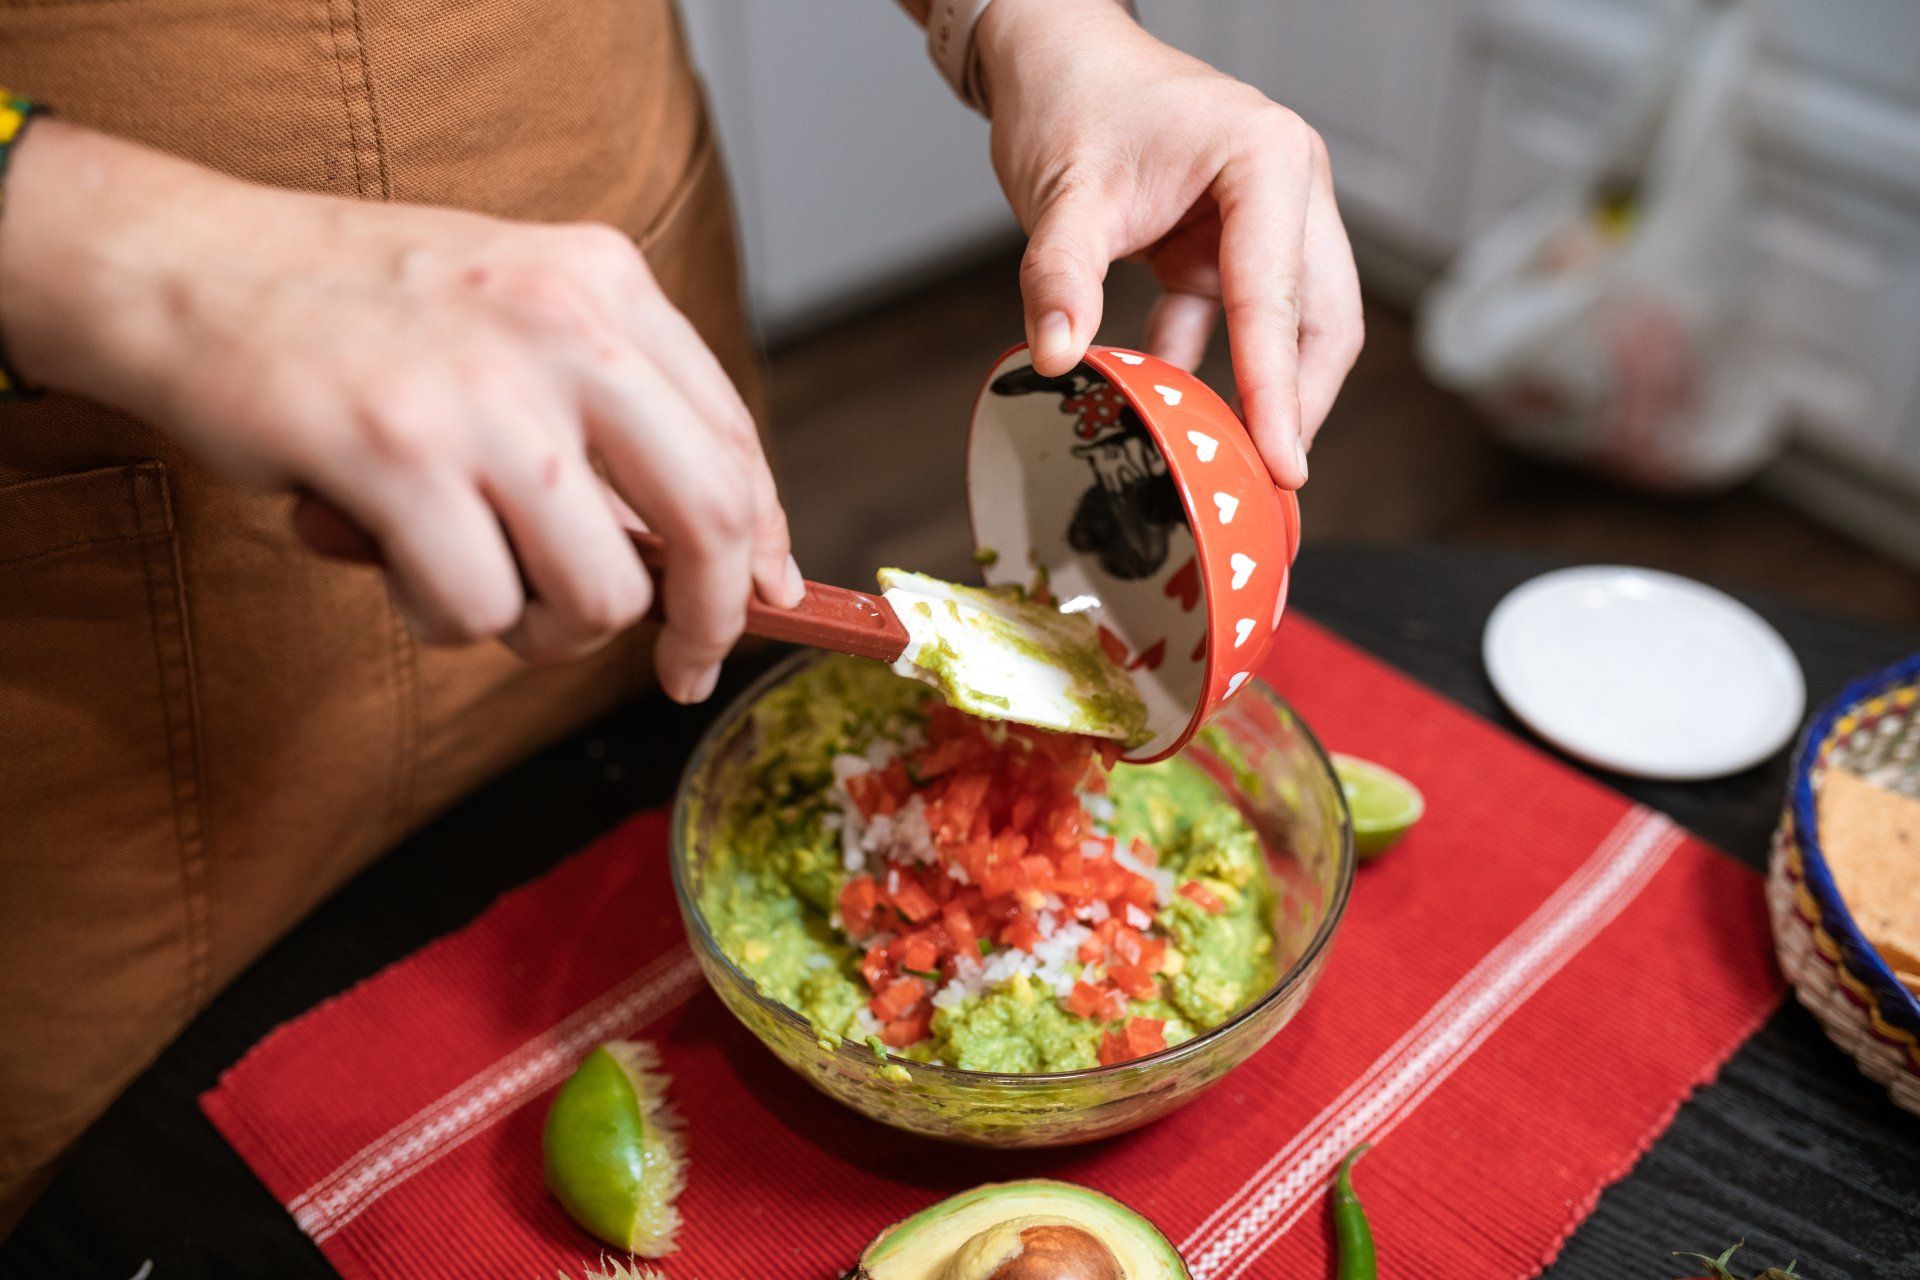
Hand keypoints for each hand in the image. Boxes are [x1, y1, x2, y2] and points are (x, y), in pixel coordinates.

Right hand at [0, 121, 799, 699]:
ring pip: (595, 593)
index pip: (734, 440)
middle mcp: (566, 326)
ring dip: (539, 626)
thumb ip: (610, 412)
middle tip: (680, 668)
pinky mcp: (398, 456)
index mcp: (606, 282)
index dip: (763, 542)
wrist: (184, 263)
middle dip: (706, 622)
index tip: (764, 600)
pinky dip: (439, 615)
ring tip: (465, 571)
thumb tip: (711, 559)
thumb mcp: (514, 309)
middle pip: (712, 521)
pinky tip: (386, 555)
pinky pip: (476, 611)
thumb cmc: (356, 308)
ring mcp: (484, 393)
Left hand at [975, 0, 1362, 487]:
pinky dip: (1206, 366)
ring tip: (1228, 461)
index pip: (1277, 293)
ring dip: (1257, 391)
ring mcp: (1264, 218)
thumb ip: (1059, 277)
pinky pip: (1234, 321)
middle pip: (1320, 318)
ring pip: (1288, 326)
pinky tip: (1170, 409)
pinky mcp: (1229, 244)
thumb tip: (1056, 359)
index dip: (1278, 388)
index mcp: (1267, 159)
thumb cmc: (1075, 99)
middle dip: (1297, 402)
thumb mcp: (1062, 192)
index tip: (1282, 461)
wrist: (1055, 56)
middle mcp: (1286, 186)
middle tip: (1270, 482)